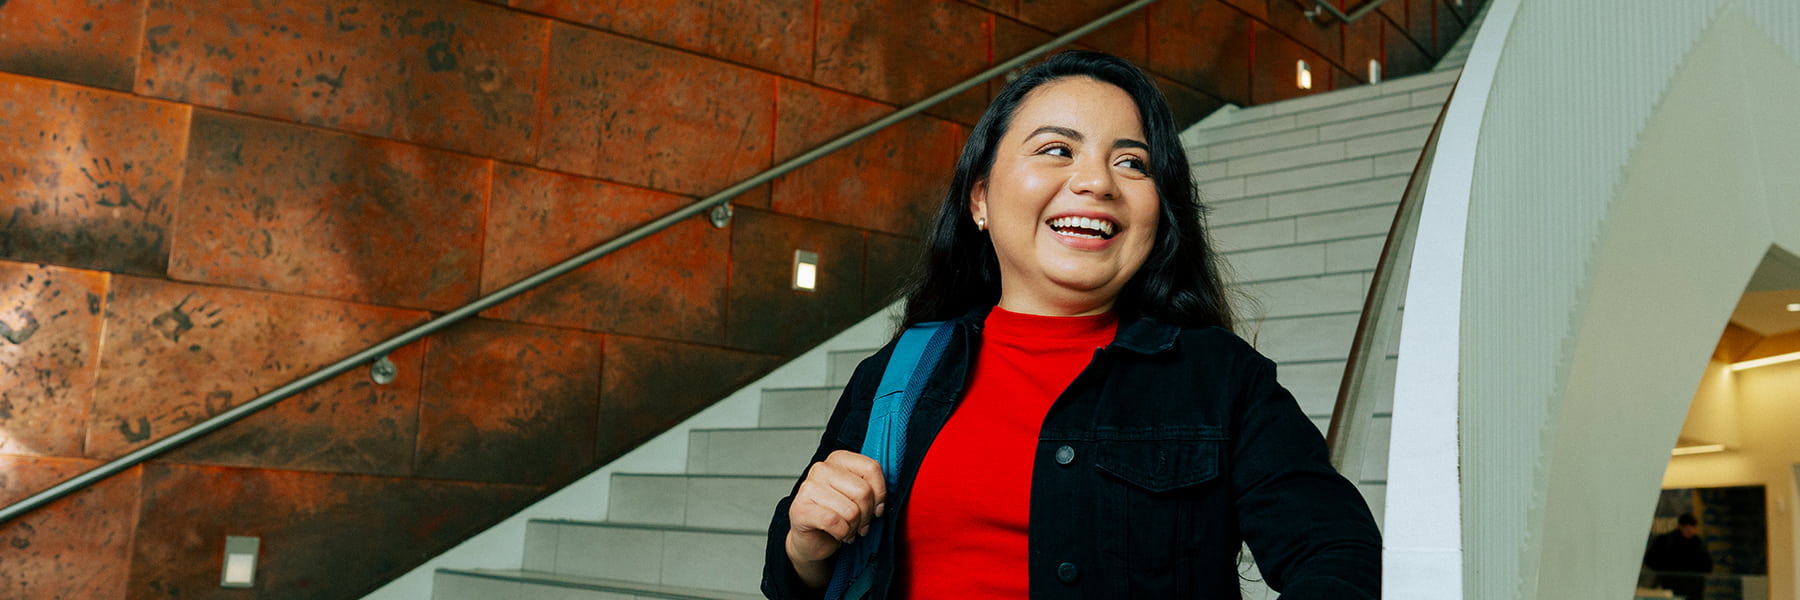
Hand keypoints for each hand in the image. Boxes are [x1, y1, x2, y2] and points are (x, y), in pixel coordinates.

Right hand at [785, 450, 887, 586]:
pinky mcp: (800, 509)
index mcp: (839, 459)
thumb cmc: (839, 515)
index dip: (881, 494)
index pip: (872, 468)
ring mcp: (808, 488)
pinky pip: (835, 522)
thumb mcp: (858, 497)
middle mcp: (821, 468)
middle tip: (860, 523)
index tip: (877, 508)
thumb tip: (882, 502)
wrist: (814, 538)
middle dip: (866, 515)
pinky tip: (838, 534)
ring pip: (851, 510)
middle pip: (863, 492)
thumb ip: (871, 489)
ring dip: (854, 527)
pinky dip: (842, 534)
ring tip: (848, 528)